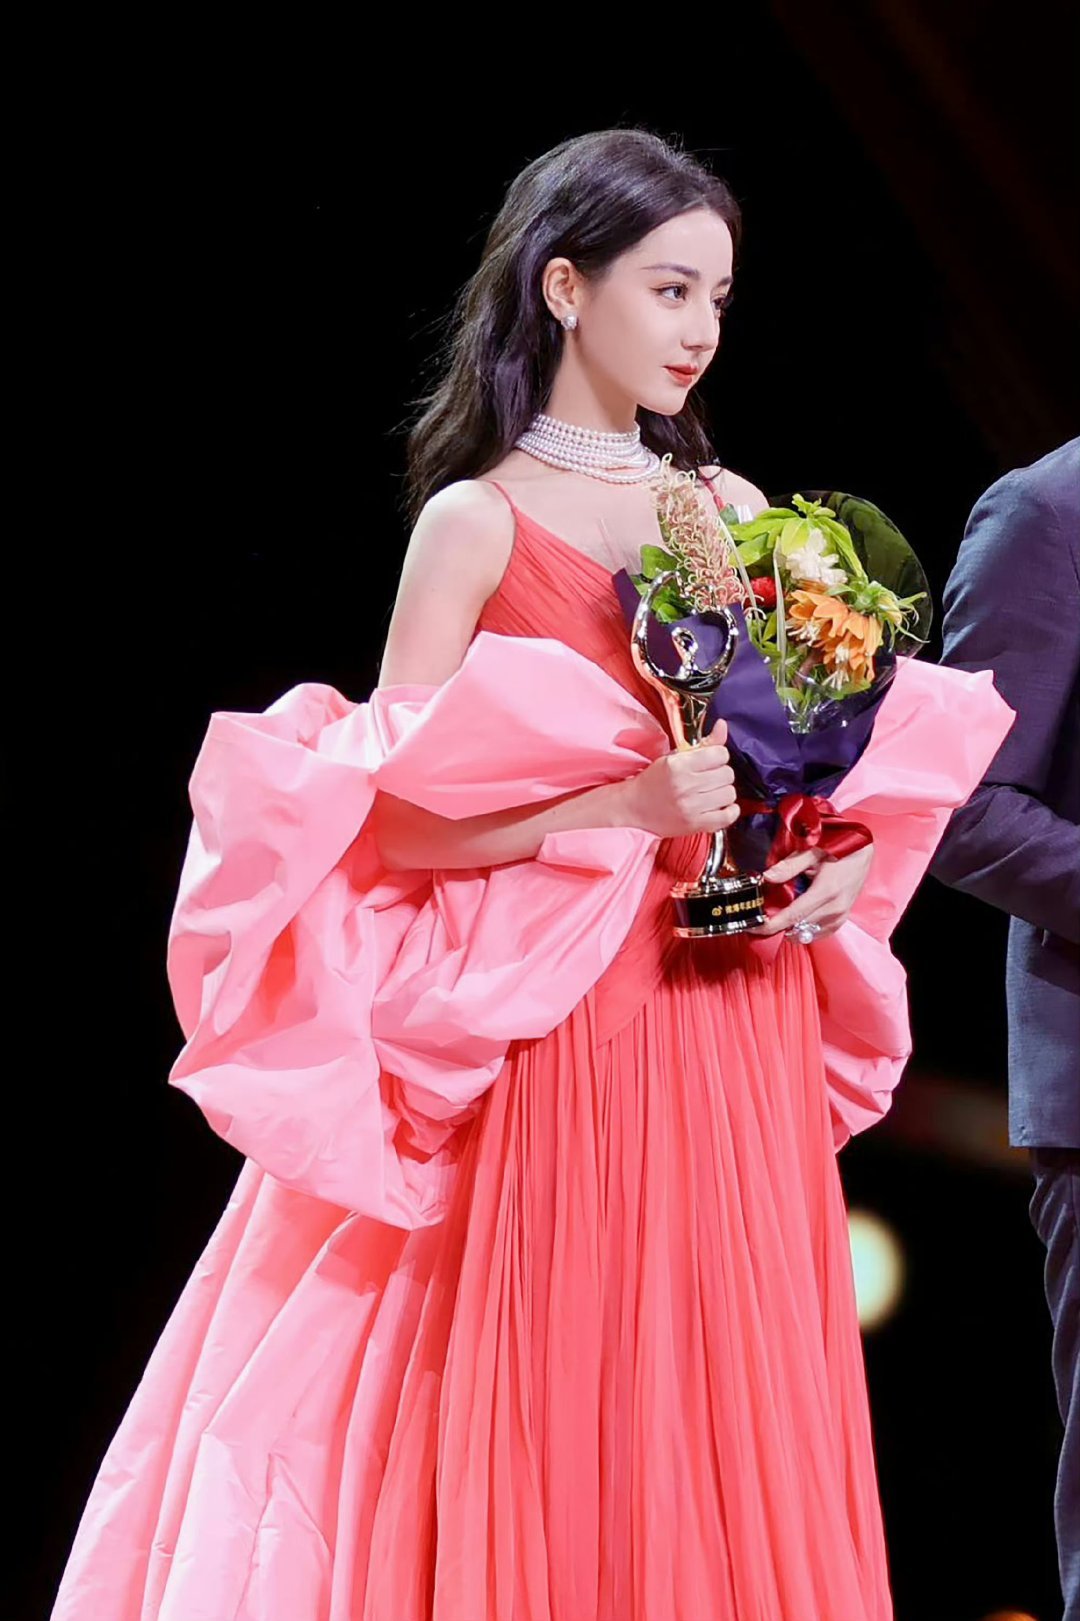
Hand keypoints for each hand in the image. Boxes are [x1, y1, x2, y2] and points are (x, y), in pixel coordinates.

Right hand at [620, 717, 739, 838]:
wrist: (634, 807)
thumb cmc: (654, 780)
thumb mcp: (675, 756)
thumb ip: (704, 743)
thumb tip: (723, 725)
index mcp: (679, 765)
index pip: (720, 754)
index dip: (718, 756)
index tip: (710, 761)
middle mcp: (685, 786)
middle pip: (727, 774)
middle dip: (721, 773)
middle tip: (709, 777)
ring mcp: (691, 808)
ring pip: (730, 794)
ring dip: (723, 792)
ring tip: (711, 792)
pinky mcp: (695, 825)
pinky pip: (728, 816)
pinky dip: (730, 811)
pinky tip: (720, 805)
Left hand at [744, 842, 874, 938]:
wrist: (864, 852)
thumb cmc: (839, 847)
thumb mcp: (814, 850)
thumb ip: (790, 865)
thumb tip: (768, 877)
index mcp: (826, 891)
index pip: (793, 915)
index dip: (772, 924)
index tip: (755, 927)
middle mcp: (835, 908)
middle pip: (798, 928)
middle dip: (777, 927)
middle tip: (761, 918)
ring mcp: (840, 916)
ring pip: (808, 934)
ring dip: (790, 930)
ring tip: (777, 918)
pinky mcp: (842, 919)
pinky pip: (819, 934)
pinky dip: (804, 930)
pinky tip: (795, 920)